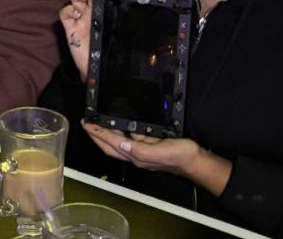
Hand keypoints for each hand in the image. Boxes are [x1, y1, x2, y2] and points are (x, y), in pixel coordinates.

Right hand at [59, 0, 120, 79]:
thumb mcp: (120, 36)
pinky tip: (77, 14)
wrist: (99, 71)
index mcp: (105, 11)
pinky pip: (64, 13)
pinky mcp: (71, 28)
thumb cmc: (110, 51)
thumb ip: (127, 25)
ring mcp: (80, 18)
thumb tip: (141, 16)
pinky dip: (69, 10)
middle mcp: (92, 11)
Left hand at [83, 123, 233, 195]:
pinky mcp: (148, 145)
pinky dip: (121, 131)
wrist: (196, 160)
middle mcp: (136, 155)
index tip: (86, 124)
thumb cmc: (179, 156)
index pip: (111, 144)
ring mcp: (142, 151)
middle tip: (86, 122)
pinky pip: (130, 138)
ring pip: (119, 141)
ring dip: (106, 133)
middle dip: (97, 135)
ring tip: (97, 122)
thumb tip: (121, 144)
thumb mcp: (160, 152)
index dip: (98, 134)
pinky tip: (119, 124)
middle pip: (110, 145)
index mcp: (136, 156)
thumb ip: (140, 150)